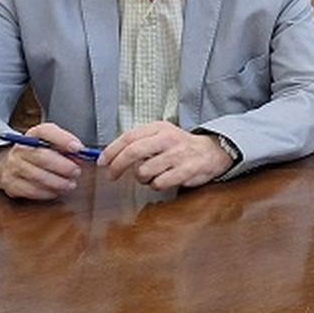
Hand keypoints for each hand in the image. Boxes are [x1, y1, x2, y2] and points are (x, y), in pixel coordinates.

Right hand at [0, 121, 86, 199]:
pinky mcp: (10, 184)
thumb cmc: (38, 153)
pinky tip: (56, 191)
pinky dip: (47, 192)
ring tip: (70, 184)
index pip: (46, 131)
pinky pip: (31, 190)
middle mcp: (20, 148)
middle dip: (63, 166)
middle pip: (42, 157)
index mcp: (33, 134)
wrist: (9, 164)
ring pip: (37, 176)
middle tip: (76, 172)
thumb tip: (81, 155)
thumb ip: (67, 147)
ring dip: (58, 182)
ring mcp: (13, 166)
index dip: (63, 139)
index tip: (79, 148)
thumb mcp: (52, 144)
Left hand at [99, 121, 232, 189]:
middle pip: (133, 152)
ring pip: (143, 171)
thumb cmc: (179, 146)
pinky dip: (156, 185)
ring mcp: (177, 155)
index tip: (102, 161)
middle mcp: (168, 139)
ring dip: (141, 178)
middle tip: (112, 175)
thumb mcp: (160, 135)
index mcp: (159, 128)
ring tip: (149, 175)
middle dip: (117, 166)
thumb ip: (138, 142)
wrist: (211, 152)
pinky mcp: (185, 170)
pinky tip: (163, 179)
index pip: (128, 137)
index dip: (111, 151)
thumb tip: (110, 155)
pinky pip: (158, 183)